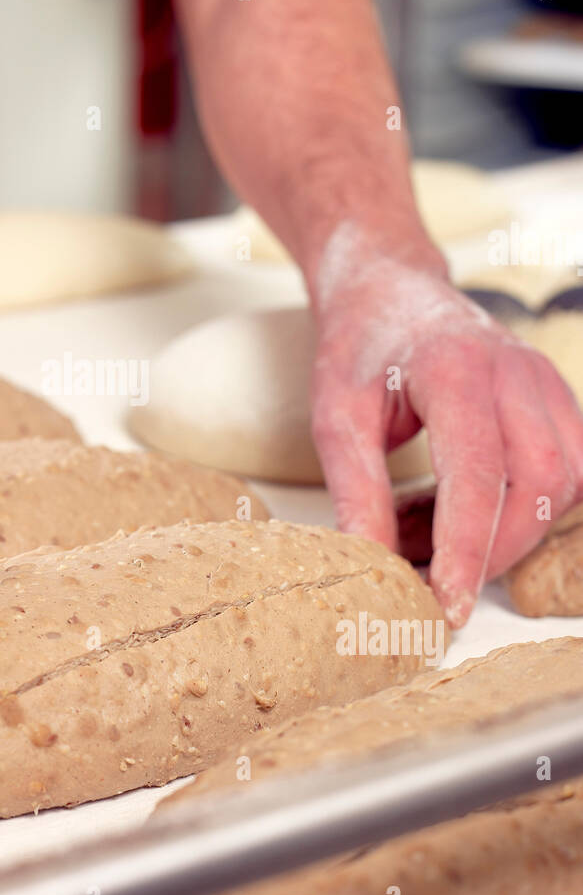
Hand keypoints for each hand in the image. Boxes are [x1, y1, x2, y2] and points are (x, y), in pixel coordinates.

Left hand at [310, 232, 582, 626]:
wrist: (388, 291)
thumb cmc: (360, 350)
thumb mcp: (336, 418)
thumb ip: (358, 493)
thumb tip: (372, 568)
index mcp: (455, 367)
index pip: (478, 474)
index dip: (467, 548)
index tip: (447, 603)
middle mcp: (515, 371)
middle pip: (539, 485)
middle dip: (492, 550)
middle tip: (431, 579)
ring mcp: (545, 382)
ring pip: (566, 483)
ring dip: (511, 533)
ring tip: (433, 536)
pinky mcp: (557, 400)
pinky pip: (571, 472)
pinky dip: (528, 509)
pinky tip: (465, 512)